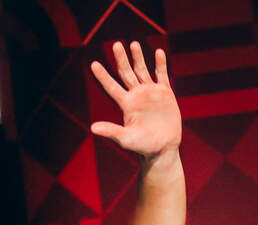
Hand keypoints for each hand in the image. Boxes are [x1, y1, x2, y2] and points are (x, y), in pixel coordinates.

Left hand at [89, 41, 181, 158]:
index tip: (93, 64)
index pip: (111, 86)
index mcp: (126, 104)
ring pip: (142, 70)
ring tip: (133, 43)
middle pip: (126, 73)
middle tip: (115, 44)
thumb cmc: (142, 146)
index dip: (102, 76)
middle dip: (121, 59)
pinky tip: (158, 52)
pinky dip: (160, 64)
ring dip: (138, 57)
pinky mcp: (165, 93)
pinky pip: (161, 75)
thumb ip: (111, 131)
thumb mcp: (125, 138)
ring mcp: (150, 92)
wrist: (163, 148)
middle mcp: (136, 95)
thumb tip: (93, 128)